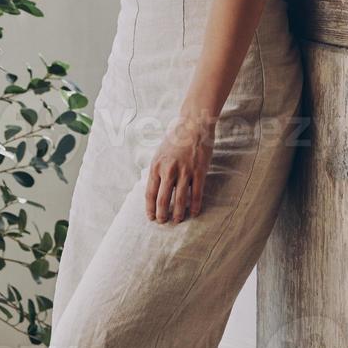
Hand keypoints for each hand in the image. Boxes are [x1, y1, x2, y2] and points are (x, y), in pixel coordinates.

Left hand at [144, 109, 216, 223]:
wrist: (193, 124)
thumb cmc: (176, 139)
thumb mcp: (160, 153)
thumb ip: (157, 170)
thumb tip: (154, 188)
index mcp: (156, 166)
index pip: (150, 193)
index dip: (150, 208)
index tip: (151, 217)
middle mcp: (168, 170)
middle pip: (162, 199)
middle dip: (162, 214)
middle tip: (163, 222)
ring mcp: (184, 171)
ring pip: (179, 199)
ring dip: (178, 213)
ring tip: (177, 220)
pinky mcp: (198, 171)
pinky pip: (196, 193)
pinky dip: (195, 206)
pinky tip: (194, 212)